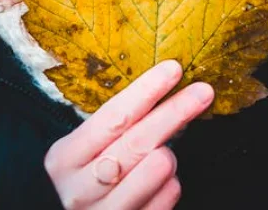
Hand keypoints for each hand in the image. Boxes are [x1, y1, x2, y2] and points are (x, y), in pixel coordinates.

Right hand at [43, 60, 213, 208]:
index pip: (112, 117)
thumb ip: (113, 130)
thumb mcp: (83, 153)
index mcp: (65, 158)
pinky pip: (166, 199)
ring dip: (169, 155)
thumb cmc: (82, 180)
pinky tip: (163, 181)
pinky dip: (171, 185)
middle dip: (174, 112)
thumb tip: (162, 86)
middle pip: (137, 142)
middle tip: (203, 92)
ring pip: (155, 170)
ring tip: (165, 153)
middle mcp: (80, 188)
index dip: (146, 91)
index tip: (173, 69)